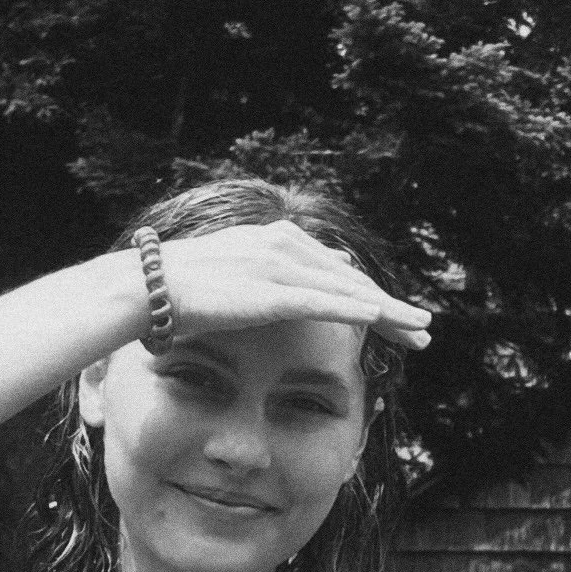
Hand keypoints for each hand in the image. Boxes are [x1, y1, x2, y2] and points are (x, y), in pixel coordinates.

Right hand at [152, 220, 431, 351]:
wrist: (147, 288)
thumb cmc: (179, 289)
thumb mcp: (229, 275)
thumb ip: (260, 277)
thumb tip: (275, 292)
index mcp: (276, 239)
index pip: (335, 269)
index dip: (368, 294)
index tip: (394, 315)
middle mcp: (284, 245)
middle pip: (351, 278)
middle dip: (391, 306)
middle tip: (423, 328)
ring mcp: (279, 267)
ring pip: (348, 290)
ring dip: (389, 313)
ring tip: (419, 332)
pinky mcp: (272, 292)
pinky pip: (325, 303)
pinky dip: (358, 311)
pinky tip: (384, 320)